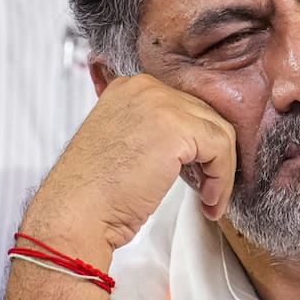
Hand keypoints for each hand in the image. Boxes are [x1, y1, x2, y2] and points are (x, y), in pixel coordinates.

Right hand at [24, 74, 236, 252]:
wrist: (77, 212)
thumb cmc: (96, 192)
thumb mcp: (124, 143)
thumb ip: (152, 130)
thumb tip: (191, 144)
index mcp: (131, 87)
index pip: (186, 107)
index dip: (198, 143)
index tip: (198, 171)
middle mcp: (145, 87)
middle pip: (206, 117)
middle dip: (213, 157)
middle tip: (208, 189)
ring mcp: (161, 104)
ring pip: (220, 132)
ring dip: (221, 171)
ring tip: (208, 198)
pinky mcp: (177, 129)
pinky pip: (221, 150)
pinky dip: (222, 179)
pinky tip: (207, 199)